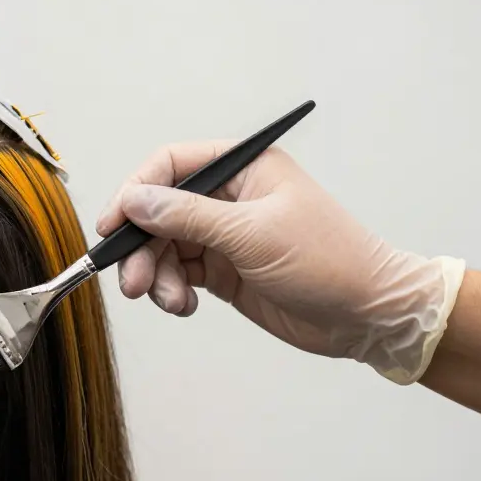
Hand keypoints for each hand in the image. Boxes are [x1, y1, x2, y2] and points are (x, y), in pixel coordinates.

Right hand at [96, 141, 464, 383]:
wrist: (367, 315)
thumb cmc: (329, 261)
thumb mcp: (253, 234)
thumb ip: (188, 216)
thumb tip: (135, 200)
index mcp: (244, 169)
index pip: (172, 165)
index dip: (136, 191)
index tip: (113, 225)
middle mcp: (230, 198)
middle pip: (160, 212)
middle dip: (141, 247)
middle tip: (131, 281)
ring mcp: (225, 235)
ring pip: (165, 247)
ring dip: (156, 276)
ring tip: (170, 302)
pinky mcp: (224, 270)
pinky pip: (178, 274)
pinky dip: (172, 291)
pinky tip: (186, 306)